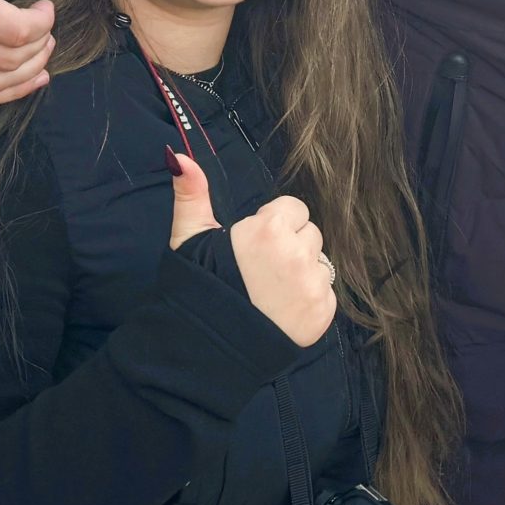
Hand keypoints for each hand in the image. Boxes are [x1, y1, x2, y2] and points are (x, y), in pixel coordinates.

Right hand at [168, 153, 336, 347]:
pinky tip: (281, 310)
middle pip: (309, 234)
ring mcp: (314, 285)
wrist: (206, 349)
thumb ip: (191, 194)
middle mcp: (298, 253)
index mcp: (270, 229)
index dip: (272, 226)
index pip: (294, 209)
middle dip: (290, 247)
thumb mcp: (190, 237)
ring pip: (320, 263)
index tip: (253, 247)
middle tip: (260, 272)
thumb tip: (179, 156)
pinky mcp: (323, 313)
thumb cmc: (199, 287)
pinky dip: (309, 300)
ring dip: (302, 273)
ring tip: (270, 292)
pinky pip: (326, 293)